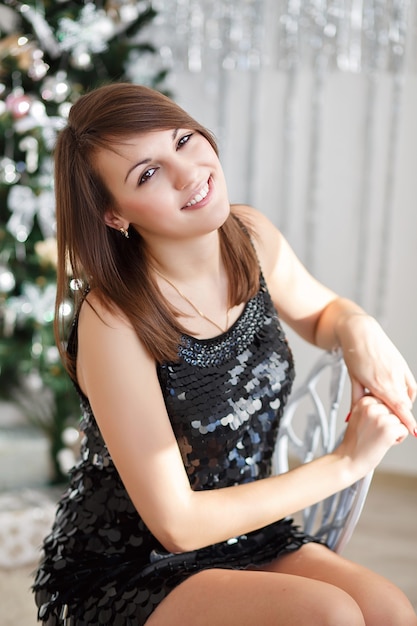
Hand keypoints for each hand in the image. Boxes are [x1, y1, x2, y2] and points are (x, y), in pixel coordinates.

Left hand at [337, 314, 416, 435]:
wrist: (360, 332)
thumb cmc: (354, 354)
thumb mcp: (354, 380)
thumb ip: (357, 400)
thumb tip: (351, 417)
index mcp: (379, 384)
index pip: (399, 408)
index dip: (407, 422)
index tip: (414, 433)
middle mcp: (392, 378)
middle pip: (403, 405)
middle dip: (399, 415)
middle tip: (391, 421)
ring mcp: (399, 371)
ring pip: (407, 395)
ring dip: (401, 404)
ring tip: (390, 405)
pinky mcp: (402, 365)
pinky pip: (411, 385)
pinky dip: (407, 393)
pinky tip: (399, 396)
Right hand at [339, 395, 408, 476]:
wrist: (348, 459)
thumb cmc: (355, 441)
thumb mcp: (359, 416)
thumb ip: (373, 406)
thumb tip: (394, 402)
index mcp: (363, 401)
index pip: (385, 401)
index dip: (382, 415)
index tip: (370, 425)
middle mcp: (371, 407)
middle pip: (394, 410)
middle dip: (390, 421)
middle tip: (374, 433)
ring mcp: (380, 418)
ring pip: (400, 420)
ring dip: (394, 430)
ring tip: (378, 438)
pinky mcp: (388, 430)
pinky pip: (404, 430)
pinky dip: (398, 439)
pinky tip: (384, 443)